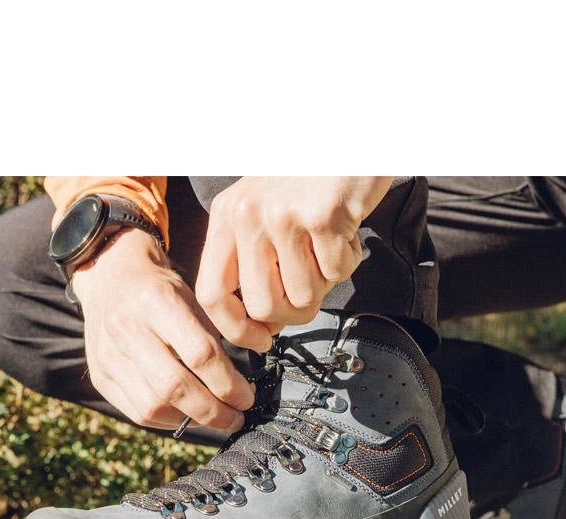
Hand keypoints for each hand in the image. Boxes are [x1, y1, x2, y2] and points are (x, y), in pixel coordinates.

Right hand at [73, 229, 254, 432]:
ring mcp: (108, 355)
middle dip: (213, 412)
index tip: (247, 397)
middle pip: (174, 387)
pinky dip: (168, 421)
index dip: (229, 384)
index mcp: (156, 301)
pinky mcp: (99, 376)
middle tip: (237, 418)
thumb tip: (241, 388)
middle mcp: (126, 329)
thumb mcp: (194, 298)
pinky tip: (188, 416)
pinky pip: (137, 412)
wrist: (111, 279)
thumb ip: (215, 340)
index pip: (200, 354)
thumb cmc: (163, 291)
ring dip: (192, 420)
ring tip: (215, 418)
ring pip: (154, 406)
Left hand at [195, 176, 393, 351]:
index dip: (236, 330)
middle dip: (294, 313)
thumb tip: (263, 325)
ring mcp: (282, 215)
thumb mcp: (263, 210)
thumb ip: (253, 261)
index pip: (211, 294)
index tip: (261, 340)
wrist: (354, 130)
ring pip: (304, 295)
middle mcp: (246, 215)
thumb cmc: (311, 178)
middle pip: (263, 306)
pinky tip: (345, 231)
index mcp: (226, 217)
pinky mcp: (321, 215)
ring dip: (325, 281)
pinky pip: (336, 272)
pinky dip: (348, 260)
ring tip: (328, 246)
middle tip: (311, 290)